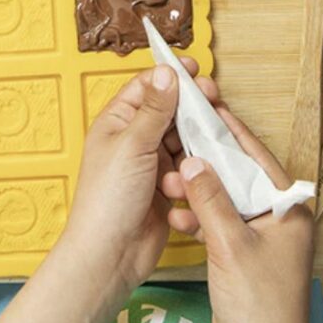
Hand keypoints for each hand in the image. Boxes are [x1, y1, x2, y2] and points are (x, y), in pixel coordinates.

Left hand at [64, 58, 204, 289]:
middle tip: (214, 98)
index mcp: (117, 123)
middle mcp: (134, 140)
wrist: (112, 253)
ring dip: (195, 136)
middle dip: (191, 105)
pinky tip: (206, 161)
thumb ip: (153, 109)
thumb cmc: (109, 198)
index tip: (196, 70)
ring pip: (182, 138)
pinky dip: (197, 162)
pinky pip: (188, 164)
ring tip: (214, 130)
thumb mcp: (132, 146)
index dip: (170, 77)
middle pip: (169, 111)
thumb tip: (166, 72)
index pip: (145, 88)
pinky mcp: (167, 185)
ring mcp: (151, 163)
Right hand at [162, 96, 322, 322]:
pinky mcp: (240, 251)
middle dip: (206, 162)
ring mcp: (256, 234)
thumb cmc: (259, 304)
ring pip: (222, 199)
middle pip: (237, 175)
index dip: (229, 130)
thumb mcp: (232, 245)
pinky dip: (197, 219)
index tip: (207, 106)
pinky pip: (216, 222)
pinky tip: (177, 216)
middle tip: (179, 140)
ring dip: (197, 193)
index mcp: (287, 207)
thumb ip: (212, 201)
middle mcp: (275, 215)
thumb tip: (194, 163)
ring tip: (170, 183)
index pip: (256, 156)